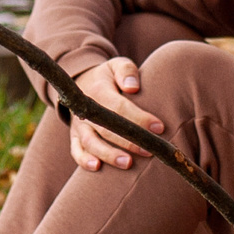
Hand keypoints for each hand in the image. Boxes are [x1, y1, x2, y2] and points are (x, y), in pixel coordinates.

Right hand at [66, 57, 165, 171]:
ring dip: (109, 154)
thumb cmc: (108, 77)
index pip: (119, 107)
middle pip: (106, 129)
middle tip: (149, 151)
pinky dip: (84, 160)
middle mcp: (86, 110)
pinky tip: (97, 168)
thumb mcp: (117, 65)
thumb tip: (132, 87)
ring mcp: (79, 126)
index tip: (159, 128)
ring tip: (128, 163)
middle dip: (128, 142)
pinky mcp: (75, 137)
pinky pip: (76, 151)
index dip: (139, 118)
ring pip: (91, 143)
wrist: (82, 84)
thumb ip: (126, 71)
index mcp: (98, 91)